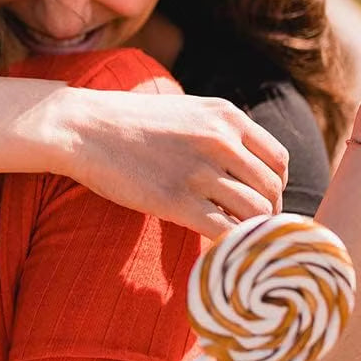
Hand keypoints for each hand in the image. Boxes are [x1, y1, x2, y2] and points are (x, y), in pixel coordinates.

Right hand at [59, 89, 288, 237]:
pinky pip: (227, 231)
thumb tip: (245, 165)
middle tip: (246, 228)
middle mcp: (220, 141)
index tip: (258, 200)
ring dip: (250, 231)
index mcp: (226, 117)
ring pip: (256, 213)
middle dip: (266, 214)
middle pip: (271, 190)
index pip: (278, 160)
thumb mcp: (185, 111)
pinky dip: (230, 245)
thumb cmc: (128, 123)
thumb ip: (218, 132)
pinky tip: (216, 249)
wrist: (83, 127)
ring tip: (232, 240)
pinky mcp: (177, 201)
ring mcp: (199, 172)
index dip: (274, 186)